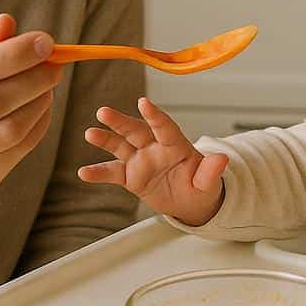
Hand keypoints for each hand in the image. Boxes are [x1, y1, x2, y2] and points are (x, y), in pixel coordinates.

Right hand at [0, 13, 62, 198]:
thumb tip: (6, 24)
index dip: (12, 55)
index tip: (45, 42)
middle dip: (33, 79)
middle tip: (54, 64)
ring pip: (9, 130)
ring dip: (40, 102)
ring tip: (49, 84)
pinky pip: (18, 150)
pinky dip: (39, 124)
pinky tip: (42, 106)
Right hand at [78, 96, 227, 226]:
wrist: (190, 202)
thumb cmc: (200, 187)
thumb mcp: (208, 183)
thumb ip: (210, 172)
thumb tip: (221, 159)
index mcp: (175, 145)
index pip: (164, 127)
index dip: (154, 115)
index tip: (143, 102)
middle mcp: (154, 147)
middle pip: (136, 131)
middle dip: (120, 122)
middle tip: (104, 112)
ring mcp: (140, 160)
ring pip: (120, 146)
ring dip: (105, 140)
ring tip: (90, 133)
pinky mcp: (130, 176)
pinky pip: (113, 173)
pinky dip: (99, 172)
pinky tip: (84, 172)